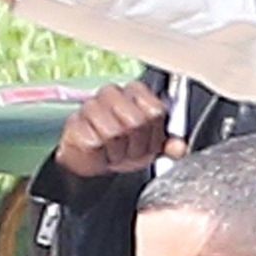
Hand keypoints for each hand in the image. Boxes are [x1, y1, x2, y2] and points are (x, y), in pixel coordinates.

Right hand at [55, 80, 185, 180]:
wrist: (92, 163)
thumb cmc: (122, 148)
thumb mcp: (150, 146)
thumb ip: (168, 144)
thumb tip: (179, 148)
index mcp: (135, 92)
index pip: (155, 111)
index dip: (153, 134)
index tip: (146, 141)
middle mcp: (112, 92)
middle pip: (136, 122)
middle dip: (136, 145)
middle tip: (129, 149)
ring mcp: (91, 106)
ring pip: (115, 134)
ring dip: (117, 152)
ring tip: (114, 151)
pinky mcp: (75, 123)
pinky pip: (97, 144)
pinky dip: (101, 155)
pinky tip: (99, 152)